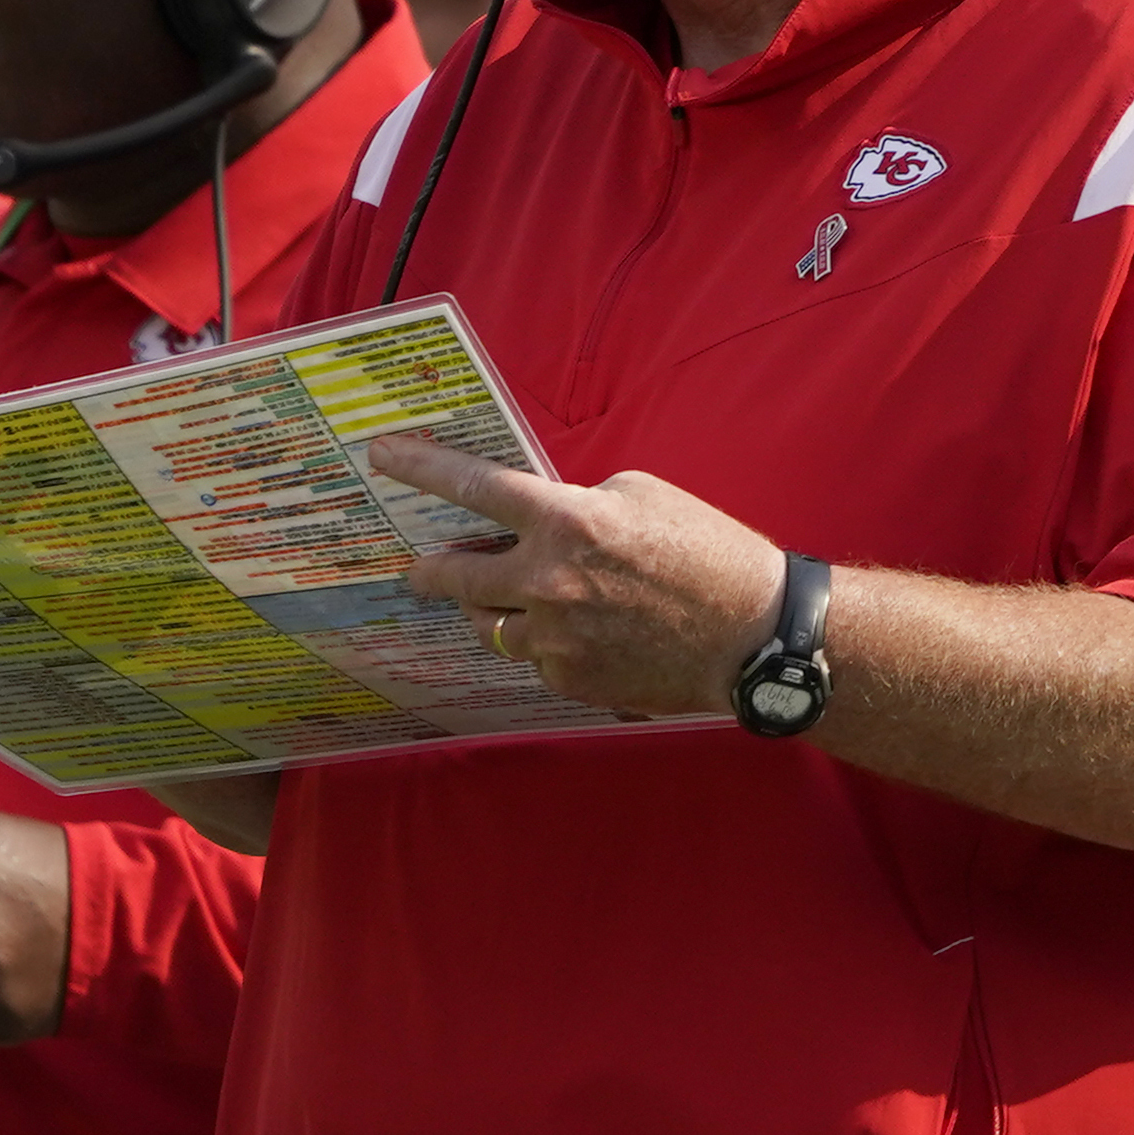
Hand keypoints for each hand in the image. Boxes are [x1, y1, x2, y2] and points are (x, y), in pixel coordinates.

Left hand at [368, 435, 782, 716]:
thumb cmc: (708, 553)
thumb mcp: (641, 495)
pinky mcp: (570, 679)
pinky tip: (582, 636)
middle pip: (455, 577)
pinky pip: (533, 658)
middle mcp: (548, 581)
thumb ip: (576, 503)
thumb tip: (538, 520)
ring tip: (521, 602)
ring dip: (494, 611)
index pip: (474, 487)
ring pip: (490, 626)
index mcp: (566, 521)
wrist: (753, 634)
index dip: (419, 468)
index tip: (380, 455)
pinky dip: (544, 644)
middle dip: (431, 570)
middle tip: (423, 569)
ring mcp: (554, 638)